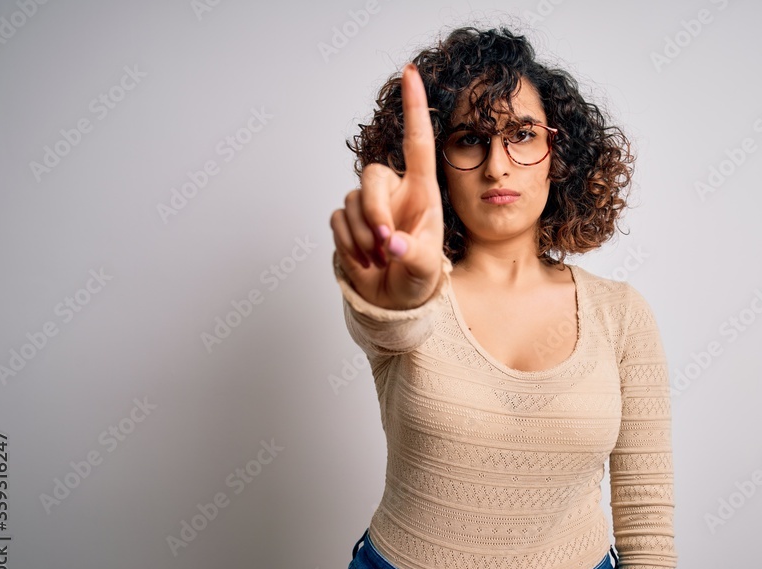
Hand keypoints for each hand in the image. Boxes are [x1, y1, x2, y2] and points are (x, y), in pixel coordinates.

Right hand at [330, 62, 445, 309]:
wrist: (394, 301)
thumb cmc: (418, 278)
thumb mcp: (424, 270)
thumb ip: (411, 254)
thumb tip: (390, 243)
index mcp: (421, 192)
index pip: (418, 142)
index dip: (415, 107)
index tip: (411, 73)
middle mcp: (393, 191)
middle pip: (372, 176)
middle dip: (373, 211)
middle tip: (383, 242)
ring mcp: (367, 205)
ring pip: (351, 203)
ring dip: (362, 237)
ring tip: (379, 260)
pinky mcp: (346, 220)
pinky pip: (337, 221)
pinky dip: (348, 245)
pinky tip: (364, 261)